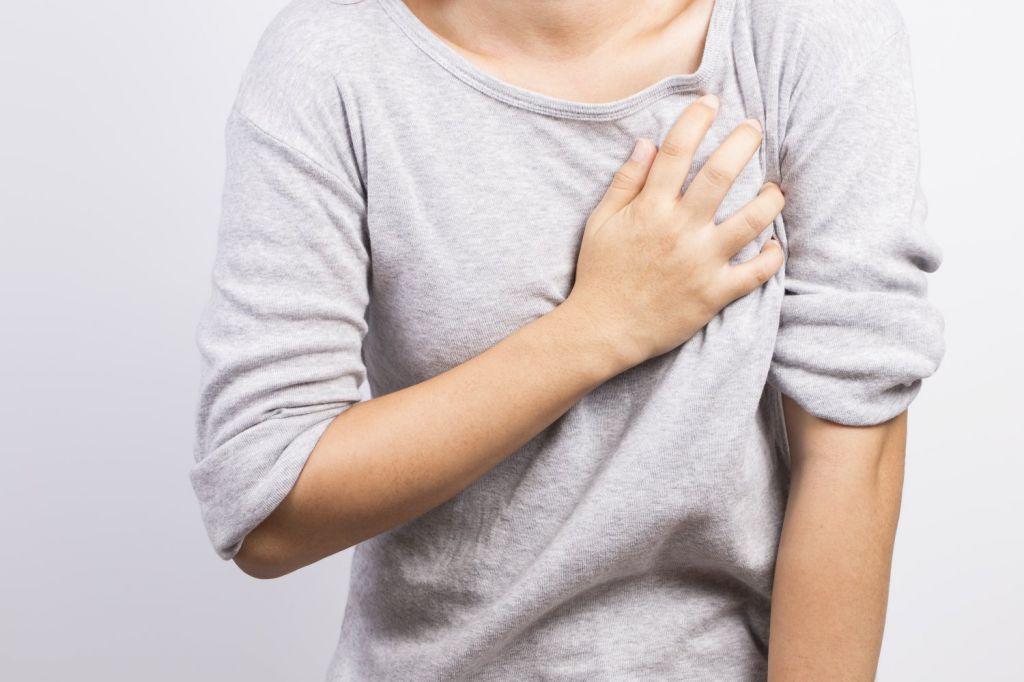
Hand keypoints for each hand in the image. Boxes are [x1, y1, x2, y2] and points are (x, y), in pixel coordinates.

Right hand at [563, 93, 784, 369]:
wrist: (602, 330)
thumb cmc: (600, 274)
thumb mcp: (600, 223)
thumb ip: (625, 183)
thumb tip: (647, 143)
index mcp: (650, 209)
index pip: (677, 151)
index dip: (697, 120)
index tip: (712, 101)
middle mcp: (679, 230)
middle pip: (721, 174)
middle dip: (744, 143)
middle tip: (755, 128)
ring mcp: (700, 262)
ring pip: (751, 220)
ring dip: (770, 198)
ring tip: (775, 188)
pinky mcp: (714, 293)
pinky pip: (755, 272)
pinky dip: (771, 256)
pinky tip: (775, 243)